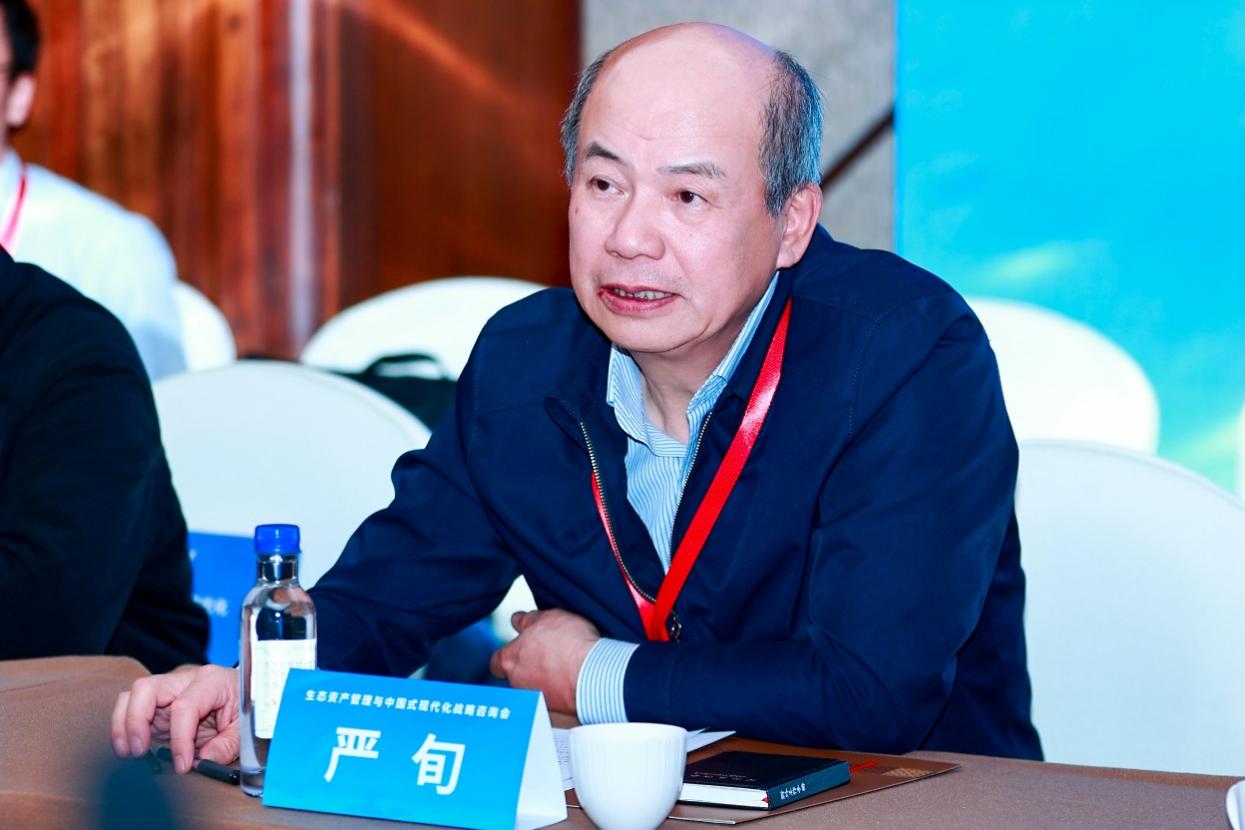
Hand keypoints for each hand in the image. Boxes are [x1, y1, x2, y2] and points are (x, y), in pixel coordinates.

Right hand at [111, 664, 239, 773]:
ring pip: (132, 696)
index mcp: (211, 681)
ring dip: (124, 725)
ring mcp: (168, 690)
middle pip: (146, 688)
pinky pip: (131, 709)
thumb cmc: (244, 706)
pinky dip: (125, 729)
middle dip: (135, 721)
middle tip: (138, 752)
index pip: (185, 706)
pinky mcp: (158, 704)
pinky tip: (129, 749)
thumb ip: (227, 744)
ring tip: (128, 753)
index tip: (182, 765)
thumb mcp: (245, 727)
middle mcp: (184, 680)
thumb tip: (205, 760)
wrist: (245, 693)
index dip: (180, 738)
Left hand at [489, 609, 599, 714]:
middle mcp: (516, 682)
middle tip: (543, 661)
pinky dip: (556, 697)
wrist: (593, 673)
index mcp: (510, 658)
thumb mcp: (549, 618)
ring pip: (532, 690)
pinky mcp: (550, 715)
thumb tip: (520, 620)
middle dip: (524, 670)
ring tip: (562, 673)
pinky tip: (570, 687)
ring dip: (542, 683)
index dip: (511, 651)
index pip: (498, 658)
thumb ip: (529, 620)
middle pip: (514, 676)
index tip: (525, 646)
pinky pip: (549, 704)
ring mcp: (532, 700)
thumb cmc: (572, 644)